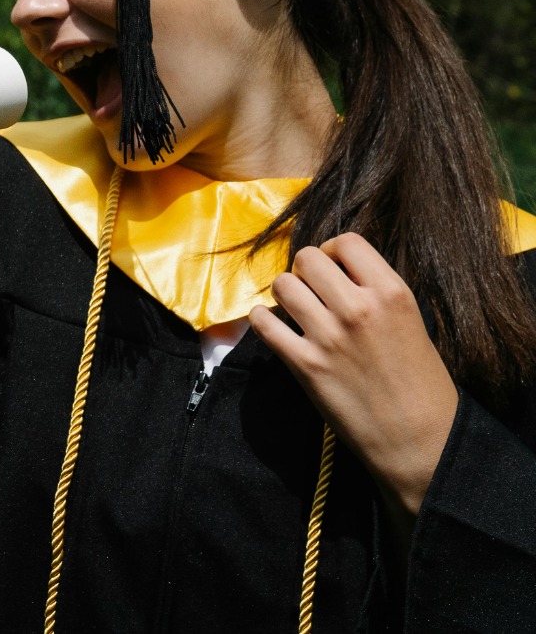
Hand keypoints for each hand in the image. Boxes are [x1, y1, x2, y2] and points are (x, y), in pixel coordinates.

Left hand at [251, 232, 459, 523]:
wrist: (421, 442)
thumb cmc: (422, 385)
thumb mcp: (411, 323)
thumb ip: (375, 293)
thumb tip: (336, 271)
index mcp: (392, 294)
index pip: (347, 242)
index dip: (334, 251)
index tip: (333, 268)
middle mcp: (359, 308)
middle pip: (307, 258)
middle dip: (305, 271)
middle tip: (312, 290)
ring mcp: (328, 336)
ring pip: (283, 285)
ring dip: (286, 295)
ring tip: (297, 310)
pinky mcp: (305, 364)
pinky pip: (264, 323)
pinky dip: (264, 321)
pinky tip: (274, 327)